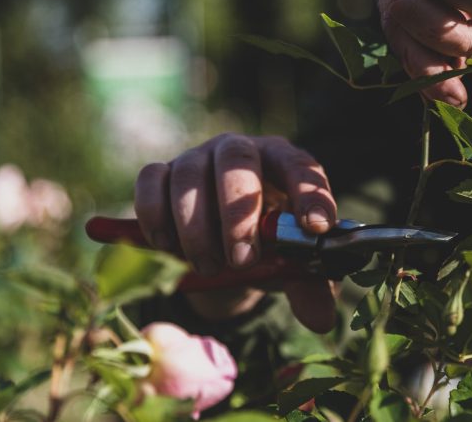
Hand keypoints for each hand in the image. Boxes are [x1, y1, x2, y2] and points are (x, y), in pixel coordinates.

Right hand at [134, 133, 337, 332]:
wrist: (224, 245)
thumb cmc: (268, 245)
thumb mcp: (291, 264)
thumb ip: (309, 285)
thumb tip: (321, 319)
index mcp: (283, 162)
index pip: (300, 165)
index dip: (310, 192)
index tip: (317, 228)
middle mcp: (240, 150)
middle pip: (237, 157)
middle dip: (237, 213)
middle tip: (243, 261)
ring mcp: (198, 157)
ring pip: (189, 173)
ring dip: (196, 227)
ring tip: (210, 267)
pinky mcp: (161, 173)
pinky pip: (150, 180)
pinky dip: (155, 215)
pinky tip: (168, 248)